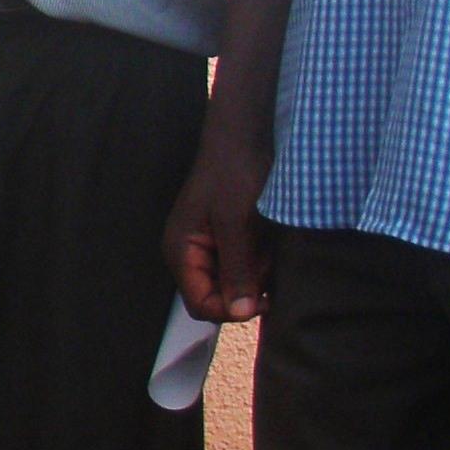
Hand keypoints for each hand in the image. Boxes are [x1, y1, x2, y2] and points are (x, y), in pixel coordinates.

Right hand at [165, 129, 273, 322]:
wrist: (245, 136)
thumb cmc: (234, 172)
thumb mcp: (236, 223)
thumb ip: (237, 270)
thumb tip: (241, 313)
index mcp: (181, 251)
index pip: (201, 304)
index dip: (231, 309)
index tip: (264, 297)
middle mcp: (190, 253)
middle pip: (218, 296)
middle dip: (247, 286)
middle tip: (266, 261)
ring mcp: (208, 246)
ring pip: (235, 282)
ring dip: (257, 272)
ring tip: (268, 244)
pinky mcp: (226, 238)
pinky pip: (243, 265)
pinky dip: (260, 260)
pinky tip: (268, 239)